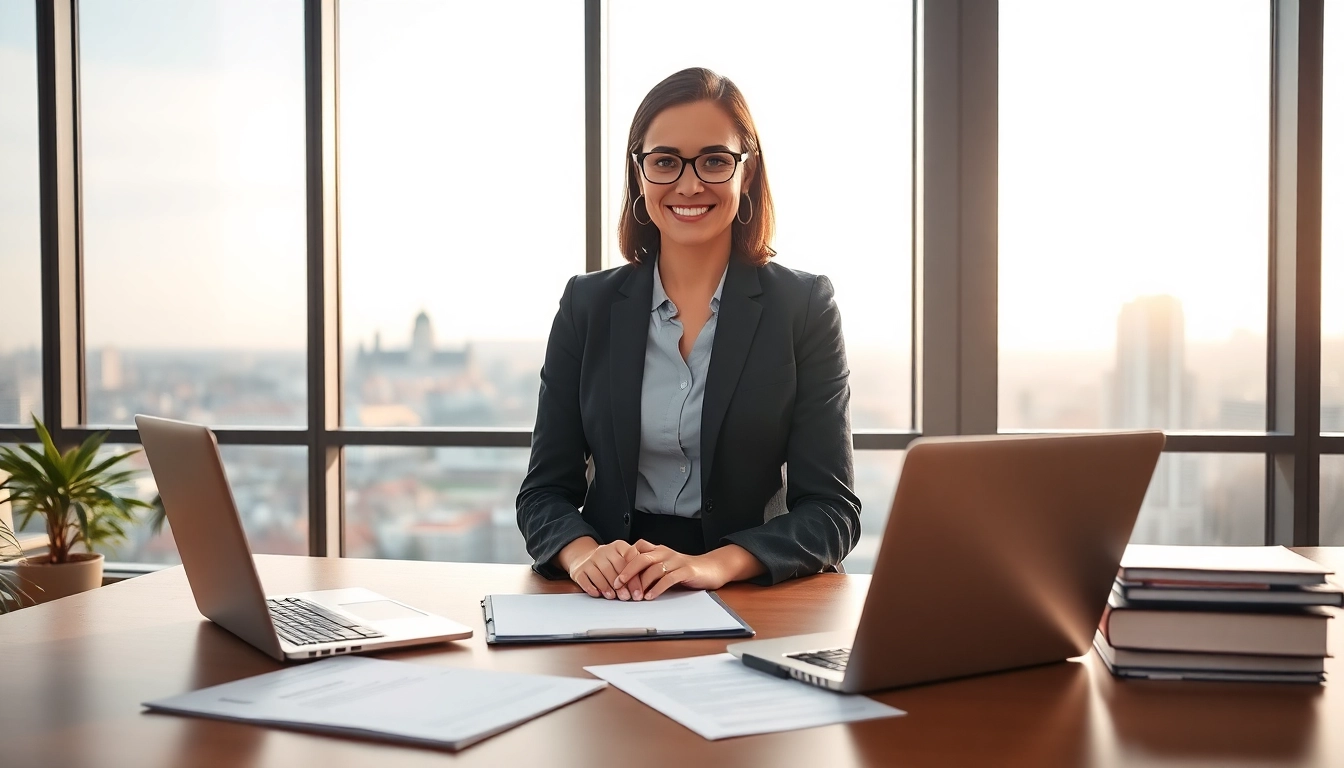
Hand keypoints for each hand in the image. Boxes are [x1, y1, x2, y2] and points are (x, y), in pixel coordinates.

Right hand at [558, 537, 638, 599]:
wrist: (583, 558)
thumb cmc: (609, 562)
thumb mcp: (622, 558)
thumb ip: (634, 567)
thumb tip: (647, 584)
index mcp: (618, 546)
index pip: (629, 558)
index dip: (635, 576)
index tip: (639, 590)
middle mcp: (604, 550)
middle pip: (615, 568)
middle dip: (623, 585)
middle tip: (628, 597)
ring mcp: (590, 559)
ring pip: (601, 574)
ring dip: (608, 588)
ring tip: (614, 597)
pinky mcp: (579, 569)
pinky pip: (586, 580)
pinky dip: (592, 588)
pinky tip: (598, 594)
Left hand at [612, 540, 735, 599]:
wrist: (712, 568)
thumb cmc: (685, 569)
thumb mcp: (665, 565)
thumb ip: (649, 568)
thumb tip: (627, 580)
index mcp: (658, 550)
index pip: (636, 549)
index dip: (624, 562)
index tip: (614, 576)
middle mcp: (665, 552)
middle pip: (641, 558)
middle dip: (627, 571)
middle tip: (617, 585)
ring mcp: (675, 560)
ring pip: (653, 569)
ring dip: (641, 583)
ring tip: (633, 597)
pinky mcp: (685, 570)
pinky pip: (668, 578)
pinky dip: (657, 588)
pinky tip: (650, 597)